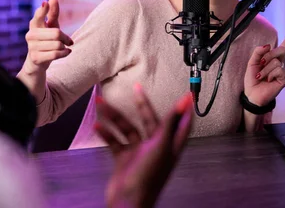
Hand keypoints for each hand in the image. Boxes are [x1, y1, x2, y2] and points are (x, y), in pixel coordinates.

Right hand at [21, 0, 72, 76]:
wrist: (37, 62)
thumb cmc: (46, 40)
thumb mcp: (51, 26)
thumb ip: (53, 13)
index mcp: (34, 24)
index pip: (39, 15)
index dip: (43, 10)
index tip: (46, 3)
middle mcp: (30, 34)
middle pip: (56, 33)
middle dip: (65, 38)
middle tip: (68, 41)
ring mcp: (31, 47)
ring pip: (57, 44)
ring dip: (64, 47)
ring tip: (64, 48)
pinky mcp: (35, 58)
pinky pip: (55, 54)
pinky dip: (64, 53)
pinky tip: (66, 52)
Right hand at [94, 85, 193, 207]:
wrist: (127, 202)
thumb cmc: (147, 179)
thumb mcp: (160, 147)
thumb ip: (170, 123)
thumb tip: (184, 103)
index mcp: (169, 145)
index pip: (181, 123)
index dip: (183, 109)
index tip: (185, 94)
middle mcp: (155, 147)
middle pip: (149, 120)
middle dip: (141, 104)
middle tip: (136, 88)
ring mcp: (139, 153)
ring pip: (127, 128)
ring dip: (114, 117)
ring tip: (101, 104)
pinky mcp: (124, 159)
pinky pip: (115, 142)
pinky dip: (106, 133)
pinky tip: (98, 126)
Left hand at [244, 25, 284, 106]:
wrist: (253, 94)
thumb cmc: (252, 79)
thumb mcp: (251, 63)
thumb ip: (258, 52)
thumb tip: (268, 45)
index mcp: (273, 57)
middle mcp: (280, 62)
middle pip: (279, 50)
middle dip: (267, 56)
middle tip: (260, 65)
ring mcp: (283, 71)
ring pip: (276, 62)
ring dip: (265, 69)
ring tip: (262, 77)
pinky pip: (279, 70)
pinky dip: (270, 75)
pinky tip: (269, 80)